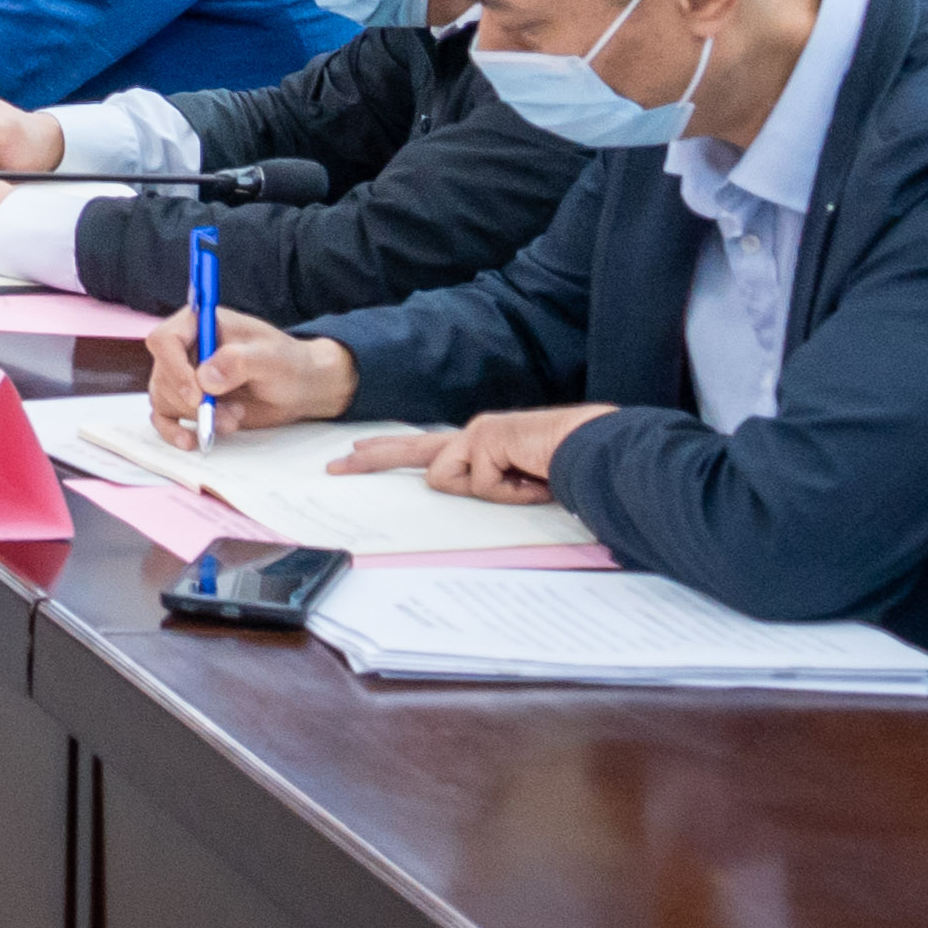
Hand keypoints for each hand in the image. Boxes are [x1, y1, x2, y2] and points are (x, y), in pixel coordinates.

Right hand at [147, 323, 357, 439]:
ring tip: (233, 420)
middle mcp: (185, 348)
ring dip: (196, 416)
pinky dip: (173, 430)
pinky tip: (189, 440)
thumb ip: (238, 361)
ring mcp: (184, 376)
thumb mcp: (270, 357)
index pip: (165, 340)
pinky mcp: (187, 402)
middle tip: (228, 414)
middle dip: (194, 401)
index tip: (197, 394)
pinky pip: (164, 417)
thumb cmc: (286, 363)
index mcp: (198, 324)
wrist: (298, 388)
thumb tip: (205, 379)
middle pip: (163, 375)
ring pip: (165, 398)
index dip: (174, 367)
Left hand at [341, 400, 608, 503]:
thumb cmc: (565, 468)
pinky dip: (507, 491)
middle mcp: (472, 436)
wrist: (592, 449)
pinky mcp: (482, 440)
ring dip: (490, 492)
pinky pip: (478, 483)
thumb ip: (489, 485)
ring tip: (525, 483)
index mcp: (478, 446)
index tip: (356, 452)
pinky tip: (531, 477)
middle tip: (334, 466)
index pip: (425, 449)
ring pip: (447, 478)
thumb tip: (470, 483)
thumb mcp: (518, 486)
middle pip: (410, 449)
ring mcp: (476, 436)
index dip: (388, 451)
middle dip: (372, 459)